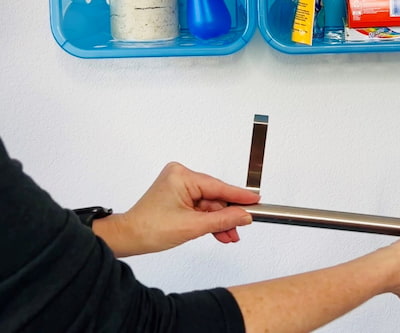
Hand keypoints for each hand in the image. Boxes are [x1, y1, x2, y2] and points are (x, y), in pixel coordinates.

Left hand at [93, 162, 259, 256]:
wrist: (128, 238)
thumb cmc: (148, 229)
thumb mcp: (193, 227)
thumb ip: (223, 220)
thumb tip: (243, 216)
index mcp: (181, 176)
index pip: (218, 187)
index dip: (239, 196)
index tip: (255, 201)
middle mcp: (180, 176)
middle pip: (215, 196)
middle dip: (227, 215)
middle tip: (242, 226)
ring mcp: (178, 185)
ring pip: (209, 204)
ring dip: (219, 221)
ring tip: (230, 235)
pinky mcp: (177, 195)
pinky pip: (200, 206)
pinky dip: (208, 220)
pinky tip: (219, 232)